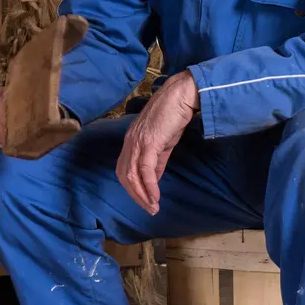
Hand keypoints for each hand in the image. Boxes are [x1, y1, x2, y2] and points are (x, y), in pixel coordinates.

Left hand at [116, 72, 198, 214]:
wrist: (181, 96)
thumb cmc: (173, 115)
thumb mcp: (163, 142)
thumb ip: (157, 161)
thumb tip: (153, 179)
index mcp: (131, 141)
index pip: (124, 169)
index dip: (131, 187)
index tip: (143, 200)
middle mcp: (130, 142)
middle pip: (124, 175)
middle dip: (135, 196)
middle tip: (148, 209)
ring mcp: (138, 142)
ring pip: (132, 175)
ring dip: (142, 195)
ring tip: (152, 207)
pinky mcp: (149, 142)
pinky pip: (145, 170)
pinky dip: (149, 186)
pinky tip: (156, 196)